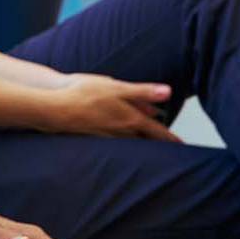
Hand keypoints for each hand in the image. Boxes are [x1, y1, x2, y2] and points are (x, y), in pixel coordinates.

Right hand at [41, 74, 181, 141]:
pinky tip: (121, 142)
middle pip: (147, 142)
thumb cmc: (85, 94)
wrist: (57, 109)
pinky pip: (117, 144)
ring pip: (132, 145)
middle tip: (170, 151)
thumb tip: (168, 91)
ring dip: (142, 147)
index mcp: (132, 120)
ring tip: (149, 149)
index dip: (172, 140)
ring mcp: (109, 138)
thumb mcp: (116, 87)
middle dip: (159, 146)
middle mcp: (123, 133)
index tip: (183, 147)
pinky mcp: (96, 139)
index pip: (159, 133)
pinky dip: (125, 144)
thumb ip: (143, 91)